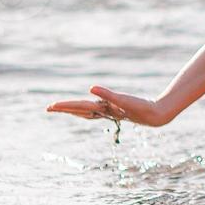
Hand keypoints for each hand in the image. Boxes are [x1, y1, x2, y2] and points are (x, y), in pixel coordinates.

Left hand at [46, 85, 173, 127]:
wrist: (155, 116)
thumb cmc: (140, 107)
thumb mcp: (123, 99)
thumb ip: (106, 94)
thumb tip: (90, 88)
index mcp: (102, 109)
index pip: (79, 106)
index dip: (65, 106)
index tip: (51, 106)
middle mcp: (103, 111)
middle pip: (79, 110)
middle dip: (64, 108)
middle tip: (48, 108)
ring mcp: (108, 111)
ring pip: (85, 111)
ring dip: (73, 109)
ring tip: (62, 109)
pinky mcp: (115, 110)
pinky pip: (95, 110)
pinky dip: (86, 108)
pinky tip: (87, 107)